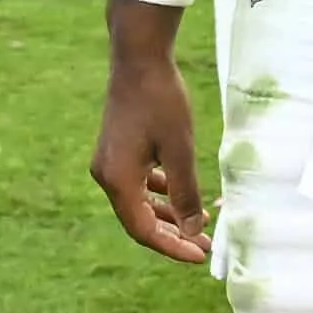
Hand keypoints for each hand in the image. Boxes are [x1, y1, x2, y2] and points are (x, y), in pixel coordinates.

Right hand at [91, 50, 210, 265]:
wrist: (139, 57)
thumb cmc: (160, 101)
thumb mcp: (180, 150)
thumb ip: (186, 194)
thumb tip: (191, 231)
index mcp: (118, 180)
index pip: (144, 230)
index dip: (173, 246)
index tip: (201, 255)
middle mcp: (107, 175)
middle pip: (140, 219)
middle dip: (173, 233)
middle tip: (205, 243)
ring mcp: (109, 161)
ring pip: (140, 201)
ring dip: (168, 212)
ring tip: (201, 220)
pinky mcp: (117, 149)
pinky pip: (138, 182)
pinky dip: (160, 191)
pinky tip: (181, 190)